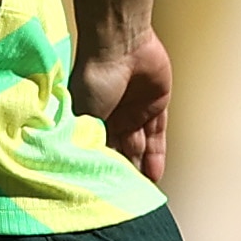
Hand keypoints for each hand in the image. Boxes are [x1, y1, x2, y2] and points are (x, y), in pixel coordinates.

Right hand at [74, 26, 172, 184]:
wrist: (122, 43)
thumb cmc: (95, 74)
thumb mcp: (84, 112)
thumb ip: (86, 138)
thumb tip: (83, 167)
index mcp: (89, 117)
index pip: (97, 150)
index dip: (100, 169)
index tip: (102, 191)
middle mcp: (111, 117)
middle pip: (119, 151)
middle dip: (122, 172)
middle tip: (125, 197)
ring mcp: (134, 111)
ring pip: (139, 147)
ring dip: (140, 169)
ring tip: (142, 194)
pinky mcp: (156, 106)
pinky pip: (158, 135)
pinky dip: (157, 156)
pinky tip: (155, 176)